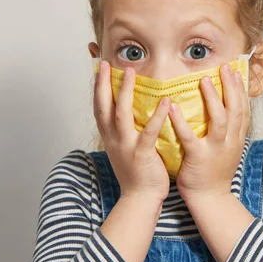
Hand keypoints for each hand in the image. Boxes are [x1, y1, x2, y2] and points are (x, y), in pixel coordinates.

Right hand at [94, 60, 170, 200]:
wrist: (140, 198)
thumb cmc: (136, 172)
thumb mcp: (123, 148)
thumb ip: (123, 129)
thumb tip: (127, 110)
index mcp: (109, 136)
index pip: (98, 107)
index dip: (96, 87)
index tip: (98, 68)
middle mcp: (113, 139)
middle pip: (103, 105)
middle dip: (103, 83)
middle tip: (105, 63)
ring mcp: (125, 146)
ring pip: (121, 114)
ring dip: (124, 92)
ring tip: (131, 72)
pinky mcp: (141, 154)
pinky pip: (148, 132)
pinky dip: (156, 115)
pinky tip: (165, 101)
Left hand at [169, 63, 248, 201]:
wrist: (210, 198)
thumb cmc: (214, 172)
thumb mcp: (227, 149)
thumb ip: (227, 130)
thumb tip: (223, 109)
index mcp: (237, 138)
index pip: (243, 109)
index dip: (240, 89)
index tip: (236, 71)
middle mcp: (230, 141)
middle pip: (236, 109)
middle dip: (231, 87)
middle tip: (225, 67)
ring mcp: (216, 149)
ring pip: (220, 120)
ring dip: (213, 99)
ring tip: (204, 80)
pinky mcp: (199, 158)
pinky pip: (190, 137)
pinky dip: (181, 121)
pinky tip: (173, 107)